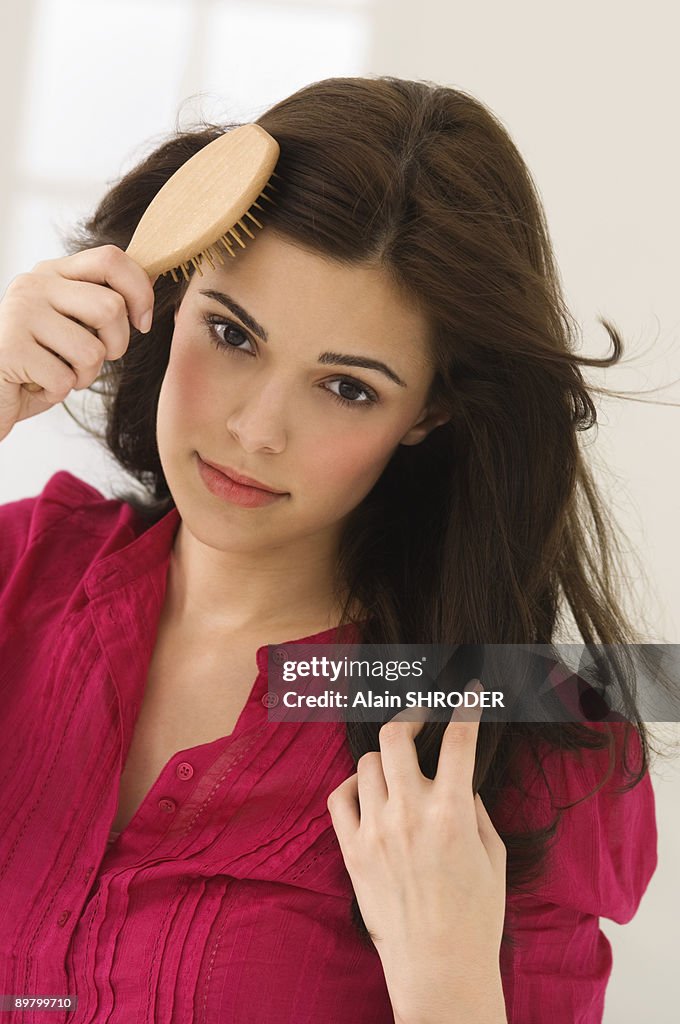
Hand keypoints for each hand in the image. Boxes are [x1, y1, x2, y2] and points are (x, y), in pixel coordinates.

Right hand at [0, 245, 155, 440]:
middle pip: (110, 307)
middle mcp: (34, 285)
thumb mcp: (73, 325)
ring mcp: (19, 313)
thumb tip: (152, 279)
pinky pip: (65, 379)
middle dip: (116, 346)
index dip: (140, 291)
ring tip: (59, 373)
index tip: (142, 322)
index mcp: (53, 273)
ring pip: (92, 350)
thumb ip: (102, 303)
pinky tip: (36, 385)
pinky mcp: (10, 348)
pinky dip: (58, 392)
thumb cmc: (38, 362)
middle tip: (91, 359)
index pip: (110, 259)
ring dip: (85, 375)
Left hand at [327, 680, 507, 1023]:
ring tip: (399, 770)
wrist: (439, 969)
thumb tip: (459, 779)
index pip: (457, 740)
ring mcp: (375, 831)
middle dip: (411, 716)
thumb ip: (474, 808)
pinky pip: (339, 798)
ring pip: (367, 763)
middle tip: (421, 717)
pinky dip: (353, 786)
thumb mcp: (493, 856)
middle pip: (395, 736)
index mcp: (451, 813)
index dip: (465, 707)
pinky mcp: (351, 852)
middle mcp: (409, 814)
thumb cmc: (475, 917)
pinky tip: (369, 792)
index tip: (468, 692)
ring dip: (386, 758)